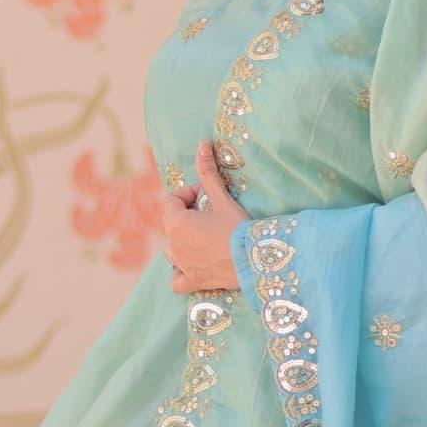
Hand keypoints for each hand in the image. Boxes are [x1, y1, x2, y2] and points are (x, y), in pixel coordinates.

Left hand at [162, 139, 248, 293]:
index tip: (206, 196)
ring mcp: (181, 265)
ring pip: (172, 249)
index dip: (188, 194)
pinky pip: (176, 280)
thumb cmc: (237, 227)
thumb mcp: (222, 199)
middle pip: (172, 223)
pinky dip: (181, 273)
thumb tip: (202, 145)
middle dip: (188, 215)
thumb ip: (208, 173)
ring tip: (207, 237)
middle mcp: (173, 244)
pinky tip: (194, 266)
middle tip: (212, 213)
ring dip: (184, 241)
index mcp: (176, 222)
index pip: (171, 200)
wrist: (255, 260)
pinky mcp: (192, 281)